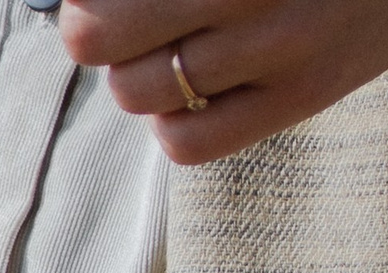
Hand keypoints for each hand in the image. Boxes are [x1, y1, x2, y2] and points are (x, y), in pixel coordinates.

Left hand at [57, 0, 387, 165]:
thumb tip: (88, 2)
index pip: (106, 0)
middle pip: (101, 37)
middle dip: (96, 29)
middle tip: (114, 20)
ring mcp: (279, 49)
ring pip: (137, 92)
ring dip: (131, 75)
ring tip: (163, 50)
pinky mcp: (299, 100)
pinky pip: (187, 144)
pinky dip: (169, 122)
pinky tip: (189, 92)